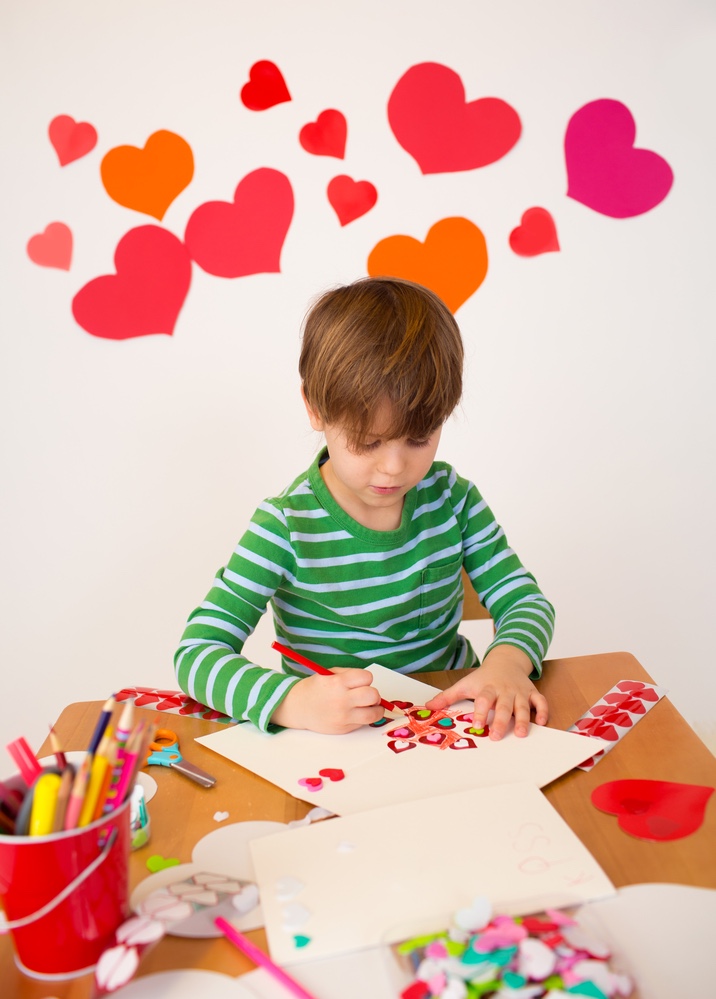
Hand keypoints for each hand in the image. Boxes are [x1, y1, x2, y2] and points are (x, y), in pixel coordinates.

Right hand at [270, 668, 384, 733]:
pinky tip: (354, 713)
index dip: (365, 679)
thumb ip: (349, 675)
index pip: (366, 678)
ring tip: (367, 706)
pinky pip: (363, 723)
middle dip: (373, 694)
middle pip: (373, 695)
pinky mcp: (344, 728)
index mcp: (337, 683)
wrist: (298, 708)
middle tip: (367, 695)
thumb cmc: (315, 689)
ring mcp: (343, 716)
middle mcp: (341, 700)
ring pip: (374, 714)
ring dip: (375, 709)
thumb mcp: (329, 674)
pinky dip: (363, 718)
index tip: (361, 682)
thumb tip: (369, 683)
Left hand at [424, 646, 547, 739]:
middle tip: (496, 736)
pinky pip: (540, 701)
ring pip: (523, 706)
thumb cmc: (483, 677)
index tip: (477, 726)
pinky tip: (542, 722)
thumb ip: (447, 696)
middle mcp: (504, 690)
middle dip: (500, 720)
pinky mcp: (532, 692)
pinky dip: (543, 711)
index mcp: (487, 688)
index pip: (484, 700)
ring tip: (521, 734)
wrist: (505, 660)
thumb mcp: (465, 684)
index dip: (481, 712)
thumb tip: (427, 707)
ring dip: (523, 719)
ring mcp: (519, 692)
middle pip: (503, 705)